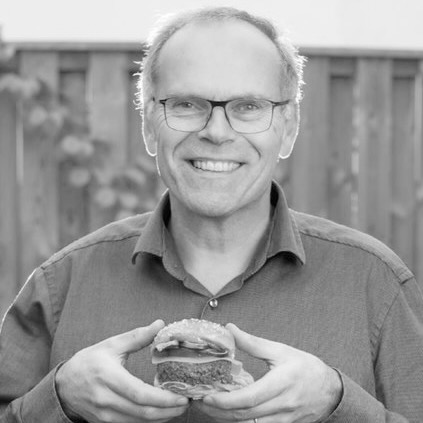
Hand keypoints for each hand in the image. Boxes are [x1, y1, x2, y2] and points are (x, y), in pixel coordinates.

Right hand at [55, 320, 188, 422]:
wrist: (63, 385)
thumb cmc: (89, 361)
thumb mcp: (112, 345)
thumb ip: (137, 336)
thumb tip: (160, 324)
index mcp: (108, 377)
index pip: (139, 393)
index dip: (163, 398)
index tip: (182, 396)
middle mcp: (106, 399)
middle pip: (143, 412)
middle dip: (169, 410)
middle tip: (187, 402)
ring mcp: (105, 415)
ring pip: (139, 422)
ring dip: (162, 417)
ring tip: (179, 407)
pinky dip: (150, 420)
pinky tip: (162, 412)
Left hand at [196, 323, 341, 422]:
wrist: (330, 390)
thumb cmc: (306, 367)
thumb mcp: (280, 350)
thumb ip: (253, 342)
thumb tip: (230, 329)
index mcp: (282, 382)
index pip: (249, 398)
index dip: (226, 400)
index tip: (208, 395)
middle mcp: (282, 405)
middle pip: (245, 415)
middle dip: (219, 411)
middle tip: (201, 402)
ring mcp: (283, 420)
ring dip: (227, 419)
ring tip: (210, 408)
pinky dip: (241, 422)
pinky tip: (229, 414)